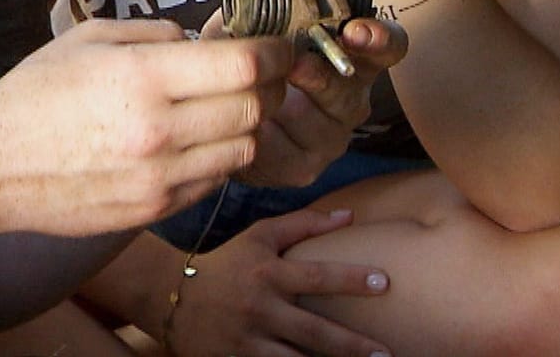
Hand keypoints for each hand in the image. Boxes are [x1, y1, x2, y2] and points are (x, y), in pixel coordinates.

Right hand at [0, 18, 289, 238]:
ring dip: (250, 125)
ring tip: (232, 107)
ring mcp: (158, 178)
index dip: (276, 52)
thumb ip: (155, 34)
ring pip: (245, 149)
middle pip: (255, 108)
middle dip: (272, 87)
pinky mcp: (154, 210)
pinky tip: (201, 141)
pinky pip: (215, 181)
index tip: (281, 45)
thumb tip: (203, 41)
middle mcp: (159, 131)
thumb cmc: (35, 94)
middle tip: (268, 74)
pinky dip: (222, 158)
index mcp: (143, 78)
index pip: (245, 66)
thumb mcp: (90, 38)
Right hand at [165, 208, 390, 356]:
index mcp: (268, 272)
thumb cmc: (228, 262)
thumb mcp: (260, 236)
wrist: (173, 297)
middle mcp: (260, 307)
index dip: (351, 279)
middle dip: (351, 345)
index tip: (385, 282)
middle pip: (313, 330)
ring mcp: (249, 339)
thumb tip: (350, 215)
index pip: (316, 276)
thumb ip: (305, 224)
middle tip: (385, 354)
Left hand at [212, 0, 409, 187]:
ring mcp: (331, 136)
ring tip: (267, 89)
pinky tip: (248, 124)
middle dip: (328, 74)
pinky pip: (290, 155)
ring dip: (294, 105)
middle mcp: (351, 97)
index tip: (358, 30)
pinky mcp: (302, 167)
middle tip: (300, 63)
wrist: (208, 98)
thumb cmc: (248, 50)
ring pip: (325, 124)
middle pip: (356, 88)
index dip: (380, 38)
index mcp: (352, 54)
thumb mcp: (260, 10)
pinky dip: (267, 137)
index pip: (389, 46)